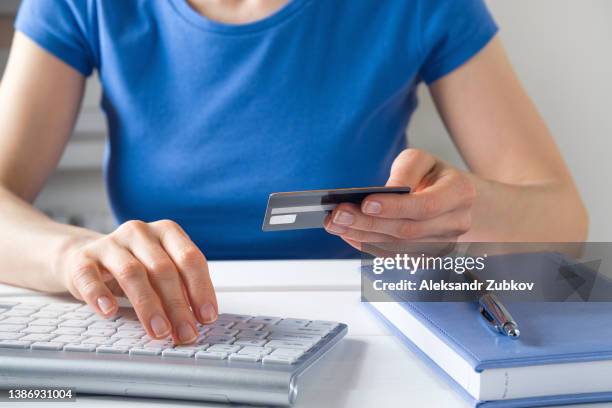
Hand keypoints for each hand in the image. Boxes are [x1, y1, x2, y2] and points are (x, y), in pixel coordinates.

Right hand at [55, 219, 216, 343]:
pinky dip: (101, 296)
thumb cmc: (136, 266)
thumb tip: (197, 320)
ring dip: (148, 306)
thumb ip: (182, 289)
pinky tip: (110, 312)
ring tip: (159, 331)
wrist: (88, 258)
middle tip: (184, 333)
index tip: (206, 317)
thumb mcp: (163, 271)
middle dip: (177, 306)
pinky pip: (90, 277)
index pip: (190, 259)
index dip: (201, 289)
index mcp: (166, 231)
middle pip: (163, 269)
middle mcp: (140, 232)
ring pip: (132, 274)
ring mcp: (110, 243)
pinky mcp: (83, 259)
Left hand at [324, 149, 475, 250]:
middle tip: (338, 214)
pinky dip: (369, 246)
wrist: (452, 197)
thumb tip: (383, 193)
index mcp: (459, 192)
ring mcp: (443, 244)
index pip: (427, 206)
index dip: (395, 207)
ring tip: (336, 224)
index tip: (365, 202)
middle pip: (408, 230)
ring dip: (363, 237)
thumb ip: (405, 171)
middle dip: (369, 223)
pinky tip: (348, 234)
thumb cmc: (432, 175)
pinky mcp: (428, 257)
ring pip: (399, 247)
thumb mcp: (422, 160)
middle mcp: (456, 223)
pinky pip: (395, 257)